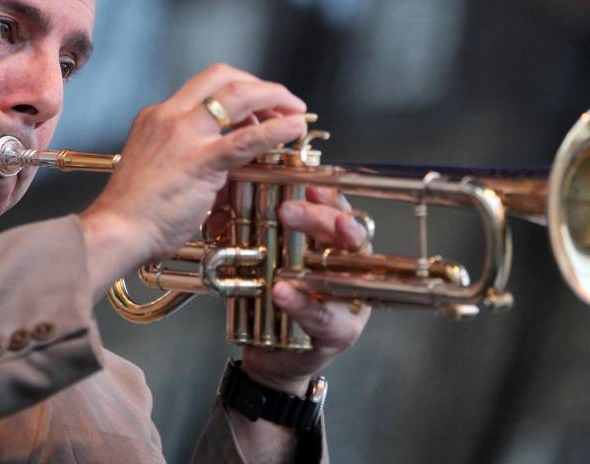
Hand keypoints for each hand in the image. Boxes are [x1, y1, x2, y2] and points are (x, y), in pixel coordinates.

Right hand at [79, 64, 307, 291]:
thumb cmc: (136, 212)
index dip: (240, 87)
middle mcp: (169, 116)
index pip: (206, 85)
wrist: (117, 231)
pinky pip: (245, 139)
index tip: (259, 103)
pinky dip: (275, 130)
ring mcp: (184, 135)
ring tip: (295, 113)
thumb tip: (228, 167)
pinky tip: (293, 129)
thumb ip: (191, 158)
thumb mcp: (161, 169)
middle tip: (284, 103)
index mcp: (157, 117)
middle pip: (224, 78)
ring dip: (273, 98)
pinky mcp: (199, 160)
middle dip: (260, 85)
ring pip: (238, 96)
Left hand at [241, 186, 371, 395]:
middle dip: (320, 218)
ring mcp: (350, 302)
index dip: (327, 196)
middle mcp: (352, 271)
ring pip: (345, 270)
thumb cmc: (275, 305)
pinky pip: (322, 314)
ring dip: (319, 249)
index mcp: (336, 248)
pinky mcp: (340, 332)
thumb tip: (238, 199)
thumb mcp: (270, 262)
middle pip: (348, 235)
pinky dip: (300, 301)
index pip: (340, 213)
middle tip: (286, 209)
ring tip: (290, 236)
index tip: (306, 184)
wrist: (274, 358)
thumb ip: (264, 234)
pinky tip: (280, 290)